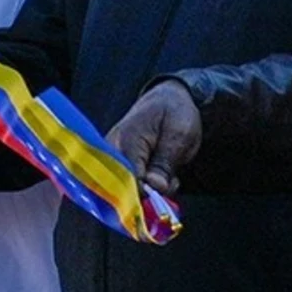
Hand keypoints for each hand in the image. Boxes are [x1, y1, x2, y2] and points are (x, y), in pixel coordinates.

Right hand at [107, 79, 201, 195]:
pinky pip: (130, 182)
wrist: (167, 98)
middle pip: (124, 187)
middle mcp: (112, 149)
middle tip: (172, 182)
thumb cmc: (174, 113)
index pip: (129, 179)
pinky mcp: (118, 161)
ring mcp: (113, 156)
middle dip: (151, 194)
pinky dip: (149, 186)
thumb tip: (155, 187)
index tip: (167, 192)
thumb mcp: (179, 134)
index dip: (148, 194)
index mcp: (127, 141)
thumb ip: (165, 162)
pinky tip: (161, 176)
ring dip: (152, 190)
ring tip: (170, 176)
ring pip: (128, 188)